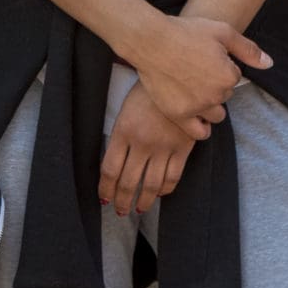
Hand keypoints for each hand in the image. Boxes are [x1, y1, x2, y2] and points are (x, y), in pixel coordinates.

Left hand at [100, 83, 200, 214]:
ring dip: (143, 202)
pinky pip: (172, 177)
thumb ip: (121, 137)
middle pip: (128, 182)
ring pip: (151, 185)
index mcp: (123, 131)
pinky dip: (165, 190)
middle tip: (120, 210)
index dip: (105, 188)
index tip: (104, 198)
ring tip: (139, 209)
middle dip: (121, 200)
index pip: (109, 169)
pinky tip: (159, 193)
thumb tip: (114, 165)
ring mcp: (164, 147)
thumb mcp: (126, 110)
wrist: (178, 76)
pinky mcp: (183, 148)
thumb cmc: (147, 92)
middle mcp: (142, 143)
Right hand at [124, 13, 269, 137]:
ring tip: (195, 90)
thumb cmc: (186, 32)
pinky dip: (201, 127)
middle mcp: (216, 95)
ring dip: (210, 105)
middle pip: (225, 96)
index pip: (235, 78)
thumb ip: (248, 50)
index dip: (222, 66)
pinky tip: (197, 117)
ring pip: (216, 114)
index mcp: (229, 75)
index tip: (207, 57)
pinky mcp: (179, 115)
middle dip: (215, 85)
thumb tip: (269, 64)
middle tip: (197, 70)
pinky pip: (199, 132)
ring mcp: (197, 107)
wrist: (152, 41)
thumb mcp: (222, 32)